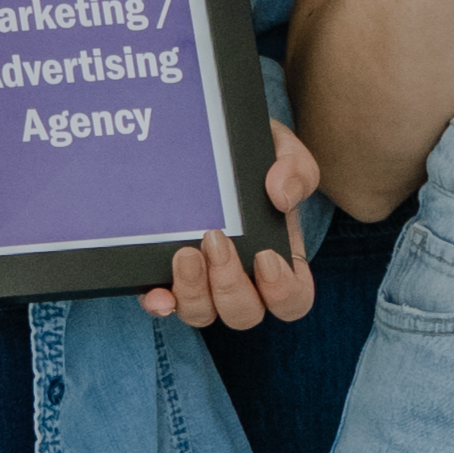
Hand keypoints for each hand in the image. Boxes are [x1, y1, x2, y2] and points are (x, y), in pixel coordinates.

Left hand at [140, 124, 324, 333]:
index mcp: (279, 261)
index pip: (292, 300)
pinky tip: (158, 294)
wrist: (211, 139)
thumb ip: (295, 170)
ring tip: (185, 253)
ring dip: (195, 292)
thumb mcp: (283, 153)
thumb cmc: (255, 158)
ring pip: (203, 313)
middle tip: (216, 240)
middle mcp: (242, 280)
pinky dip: (161, 304)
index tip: (266, 257)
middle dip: (230, 284)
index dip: (283, 293)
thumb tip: (282, 197)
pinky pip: (163, 303)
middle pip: (244, 313)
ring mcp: (203, 283)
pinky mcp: (168, 277)